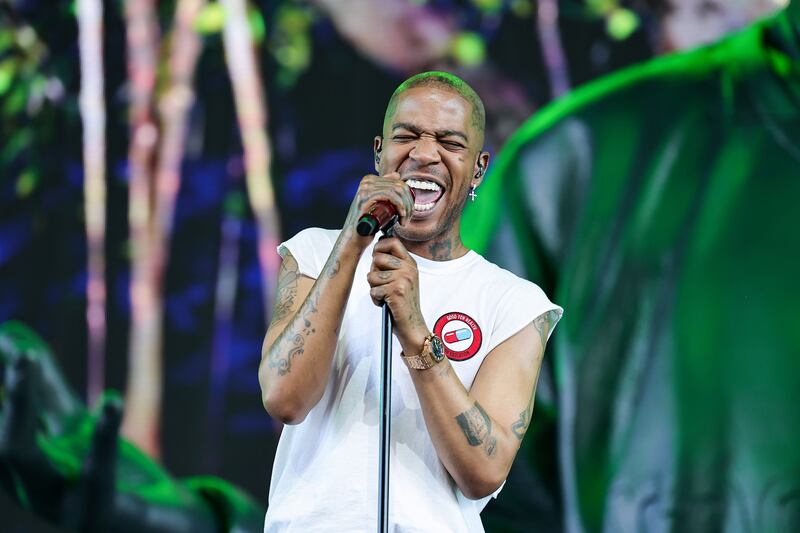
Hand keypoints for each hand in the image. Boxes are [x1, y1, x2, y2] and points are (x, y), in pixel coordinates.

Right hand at [342, 173, 414, 249]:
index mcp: (370, 179)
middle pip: (399, 186)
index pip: (399, 182)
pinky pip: (391, 196)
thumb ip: (385, 189)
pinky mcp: (366, 196)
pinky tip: (401, 216)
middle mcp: (367, 180)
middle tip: (407, 218)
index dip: (409, 198)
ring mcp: (365, 187)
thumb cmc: (367, 223)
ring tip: (404, 221)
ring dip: (406, 207)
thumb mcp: (379, 203)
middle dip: (409, 203)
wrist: (354, 237)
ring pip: (397, 191)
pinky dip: (400, 205)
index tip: (408, 212)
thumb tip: (397, 175)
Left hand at [367, 237, 428, 351]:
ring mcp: (403, 279)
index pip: (393, 242)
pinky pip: (373, 290)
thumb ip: (392, 264)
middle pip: (378, 258)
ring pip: (372, 275)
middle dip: (374, 272)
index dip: (380, 247)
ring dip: (374, 288)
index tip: (377, 257)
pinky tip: (386, 303)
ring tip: (386, 295)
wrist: (412, 324)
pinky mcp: (396, 290)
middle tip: (383, 284)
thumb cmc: (403, 303)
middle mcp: (408, 268)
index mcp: (410, 263)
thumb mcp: (402, 278)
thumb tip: (376, 250)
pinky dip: (375, 299)